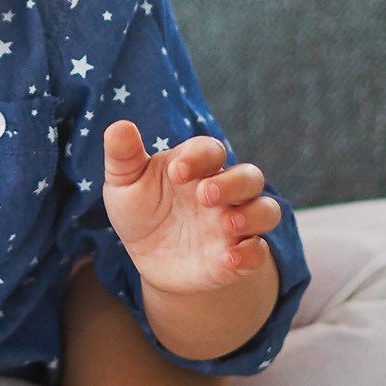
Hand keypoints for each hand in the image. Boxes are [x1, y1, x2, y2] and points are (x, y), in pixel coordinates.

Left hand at [100, 123, 280, 297]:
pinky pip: (258, 251)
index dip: (199, 157)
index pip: (210, 150)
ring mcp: (234, 223)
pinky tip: (229, 259)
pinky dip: (250, 254)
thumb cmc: (141, 211)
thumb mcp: (125, 184)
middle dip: (233, 184)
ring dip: (252, 215)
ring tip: (227, 224)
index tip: (176, 172)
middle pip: (249, 177)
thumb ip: (123, 156)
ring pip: (266, 210)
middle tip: (204, 195)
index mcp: (196, 166)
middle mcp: (223, 191)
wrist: (149, 259)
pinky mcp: (239, 255)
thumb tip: (119, 127)